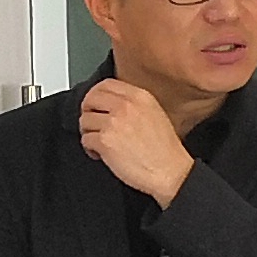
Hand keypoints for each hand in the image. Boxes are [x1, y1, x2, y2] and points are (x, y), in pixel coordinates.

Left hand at [79, 79, 195, 205]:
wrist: (171, 172)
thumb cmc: (166, 151)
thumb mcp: (156, 115)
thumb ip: (134, 104)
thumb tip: (110, 104)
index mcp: (140, 97)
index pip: (106, 84)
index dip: (96, 95)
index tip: (95, 105)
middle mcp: (126, 106)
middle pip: (90, 99)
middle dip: (88, 112)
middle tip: (93, 124)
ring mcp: (114, 122)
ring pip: (85, 120)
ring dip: (89, 133)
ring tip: (101, 143)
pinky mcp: (105, 141)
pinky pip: (85, 139)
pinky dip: (90, 149)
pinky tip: (102, 154)